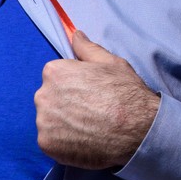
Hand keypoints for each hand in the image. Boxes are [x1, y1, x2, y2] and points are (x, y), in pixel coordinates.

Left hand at [35, 28, 159, 169]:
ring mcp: (43, 121)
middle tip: (90, 113)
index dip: (74, 87)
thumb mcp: (110, 63)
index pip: (55, 78)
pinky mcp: (46, 144)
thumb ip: (87, 48)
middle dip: (66, 105)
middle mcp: (42, 95)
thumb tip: (75, 35)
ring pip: (49, 122)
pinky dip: (63, 143)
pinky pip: (51, 142)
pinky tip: (83, 141)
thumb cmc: (126, 93)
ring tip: (88, 128)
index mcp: (54, 72)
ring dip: (63, 125)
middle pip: (50, 100)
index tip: (89, 95)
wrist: (138, 130)